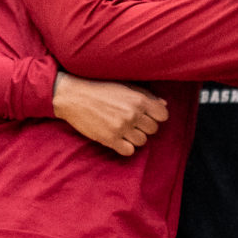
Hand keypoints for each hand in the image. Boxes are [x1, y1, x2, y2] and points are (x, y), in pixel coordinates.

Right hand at [52, 73, 167, 156]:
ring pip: (142, 141)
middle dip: (144, 126)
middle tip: (131, 122)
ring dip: (134, 137)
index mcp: (138, 99)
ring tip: (123, 130)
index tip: (147, 115)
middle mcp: (132, 114)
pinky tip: (117, 139)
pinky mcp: (110, 139)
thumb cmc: (99, 89)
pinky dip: (125, 147)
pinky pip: (129, 151)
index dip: (156, 116)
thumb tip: (164, 104)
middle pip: (153, 129)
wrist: (73, 96)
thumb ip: (146, 96)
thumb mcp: (124, 86)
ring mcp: (121, 128)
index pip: (163, 115)